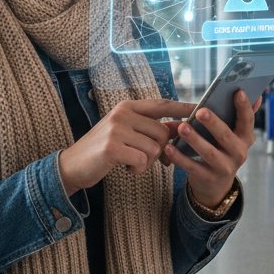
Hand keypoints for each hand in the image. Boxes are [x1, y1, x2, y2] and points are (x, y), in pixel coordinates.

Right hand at [58, 98, 194, 194]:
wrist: (73, 165)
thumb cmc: (103, 150)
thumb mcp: (126, 133)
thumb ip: (149, 129)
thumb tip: (179, 128)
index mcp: (127, 107)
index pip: (161, 104)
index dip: (182, 107)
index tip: (201, 108)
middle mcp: (122, 114)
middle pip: (162, 132)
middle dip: (161, 150)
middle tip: (149, 159)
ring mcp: (116, 129)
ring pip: (154, 147)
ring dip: (147, 161)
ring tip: (132, 163)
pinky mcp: (112, 147)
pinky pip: (142, 159)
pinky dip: (138, 169)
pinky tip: (127, 168)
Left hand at [162, 90, 257, 207]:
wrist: (216, 185)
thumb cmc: (222, 150)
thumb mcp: (234, 136)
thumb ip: (241, 116)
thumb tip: (257, 95)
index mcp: (245, 138)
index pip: (247, 121)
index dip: (244, 107)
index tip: (238, 91)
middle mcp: (239, 153)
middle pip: (225, 136)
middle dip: (213, 123)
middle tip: (200, 111)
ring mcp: (224, 168)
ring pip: (208, 153)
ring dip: (195, 139)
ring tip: (182, 127)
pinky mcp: (208, 178)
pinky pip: (192, 167)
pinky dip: (180, 158)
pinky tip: (168, 148)